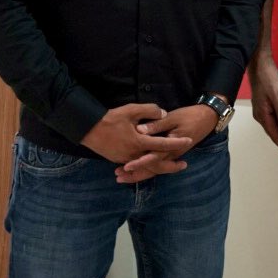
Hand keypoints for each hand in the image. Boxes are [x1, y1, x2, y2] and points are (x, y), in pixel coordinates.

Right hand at [79, 104, 193, 165]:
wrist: (88, 129)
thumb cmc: (111, 118)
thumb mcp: (132, 110)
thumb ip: (151, 111)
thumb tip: (164, 113)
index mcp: (139, 142)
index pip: (163, 144)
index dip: (177, 142)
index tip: (189, 141)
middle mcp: (133, 154)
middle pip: (156, 164)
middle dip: (171, 165)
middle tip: (184, 164)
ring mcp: (125, 159)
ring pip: (146, 167)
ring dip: (159, 167)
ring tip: (171, 166)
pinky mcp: (118, 160)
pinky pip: (136, 166)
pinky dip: (146, 168)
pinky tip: (152, 165)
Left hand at [114, 102, 217, 182]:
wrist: (208, 118)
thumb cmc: (190, 116)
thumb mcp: (174, 117)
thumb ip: (157, 124)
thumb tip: (139, 130)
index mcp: (171, 145)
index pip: (153, 157)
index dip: (139, 163)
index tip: (126, 166)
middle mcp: (172, 154)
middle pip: (152, 168)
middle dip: (135, 174)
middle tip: (118, 176)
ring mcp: (173, 155)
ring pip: (155, 169)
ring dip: (139, 174)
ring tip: (123, 177)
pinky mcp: (173, 153)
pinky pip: (159, 165)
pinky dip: (147, 169)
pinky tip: (137, 170)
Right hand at [248, 49, 277, 154]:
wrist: (259, 63)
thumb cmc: (268, 78)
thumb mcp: (277, 94)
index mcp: (263, 116)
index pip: (276, 136)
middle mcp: (261, 116)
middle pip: (274, 134)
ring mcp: (262, 110)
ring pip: (275, 127)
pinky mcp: (265, 105)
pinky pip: (274, 120)